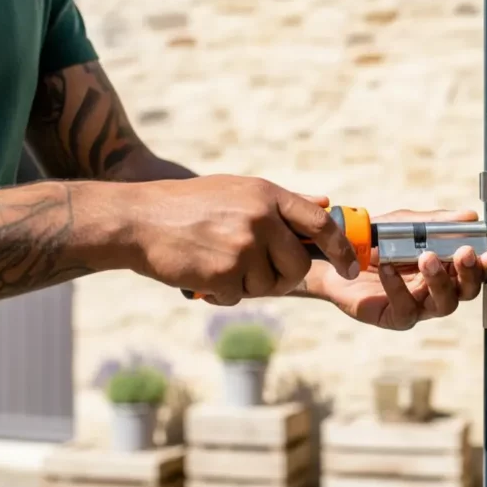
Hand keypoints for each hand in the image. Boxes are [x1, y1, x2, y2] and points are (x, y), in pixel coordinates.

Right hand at [124, 175, 359, 304]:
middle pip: (298, 265)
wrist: (137, 220)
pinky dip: (224, 293)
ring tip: (220, 264)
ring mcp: (243, 246)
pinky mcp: (224, 273)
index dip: (340, 249)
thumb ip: (284, 202)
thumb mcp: (238, 190)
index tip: (349, 267)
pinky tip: (204, 274)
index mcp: (266, 195)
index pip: (319, 223)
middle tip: (261, 274)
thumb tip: (326, 203)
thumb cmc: (188, 205)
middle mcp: (260, 218)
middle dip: (284, 276)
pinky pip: (240, 296)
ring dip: (248, 285)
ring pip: (269, 285)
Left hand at [311, 210, 486, 329]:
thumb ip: (435, 223)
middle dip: (468, 274)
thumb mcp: (405, 225)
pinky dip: (398, 287)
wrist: (336, 255)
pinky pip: (406, 309)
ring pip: (442, 305)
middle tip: (465, 253)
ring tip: (427, 258)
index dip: (484, 265)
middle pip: (465, 293)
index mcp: (445, 269)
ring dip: (439, 281)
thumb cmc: (376, 240)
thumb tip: (470, 217)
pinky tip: (388, 268)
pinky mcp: (394, 318)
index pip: (473, 271)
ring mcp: (417, 307)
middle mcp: (436, 291)